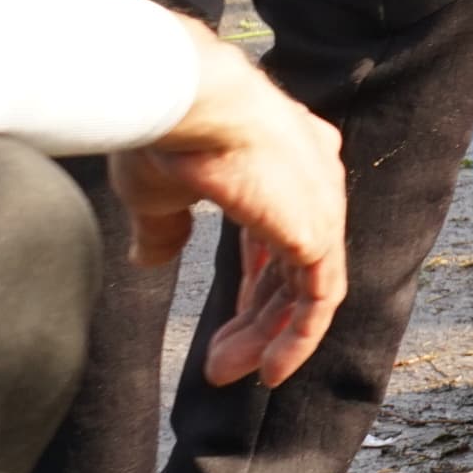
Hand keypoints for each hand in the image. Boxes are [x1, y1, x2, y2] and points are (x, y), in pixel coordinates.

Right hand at [106, 28, 346, 387]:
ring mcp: (320, 201)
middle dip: (257, 318)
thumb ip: (164, 227)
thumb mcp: (158, 190)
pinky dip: (299, 337)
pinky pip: (320, 297)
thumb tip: (152, 259)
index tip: (226, 324)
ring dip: (268, 336)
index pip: (275, 233)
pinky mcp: (318, 229)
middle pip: (291, 263)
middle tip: (221, 363)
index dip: (254, 282)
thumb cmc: (165, 130)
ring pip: (305, 286)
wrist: (183, 100)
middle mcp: (312, 176)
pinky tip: (271, 371)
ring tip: (228, 372)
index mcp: (280, 158)